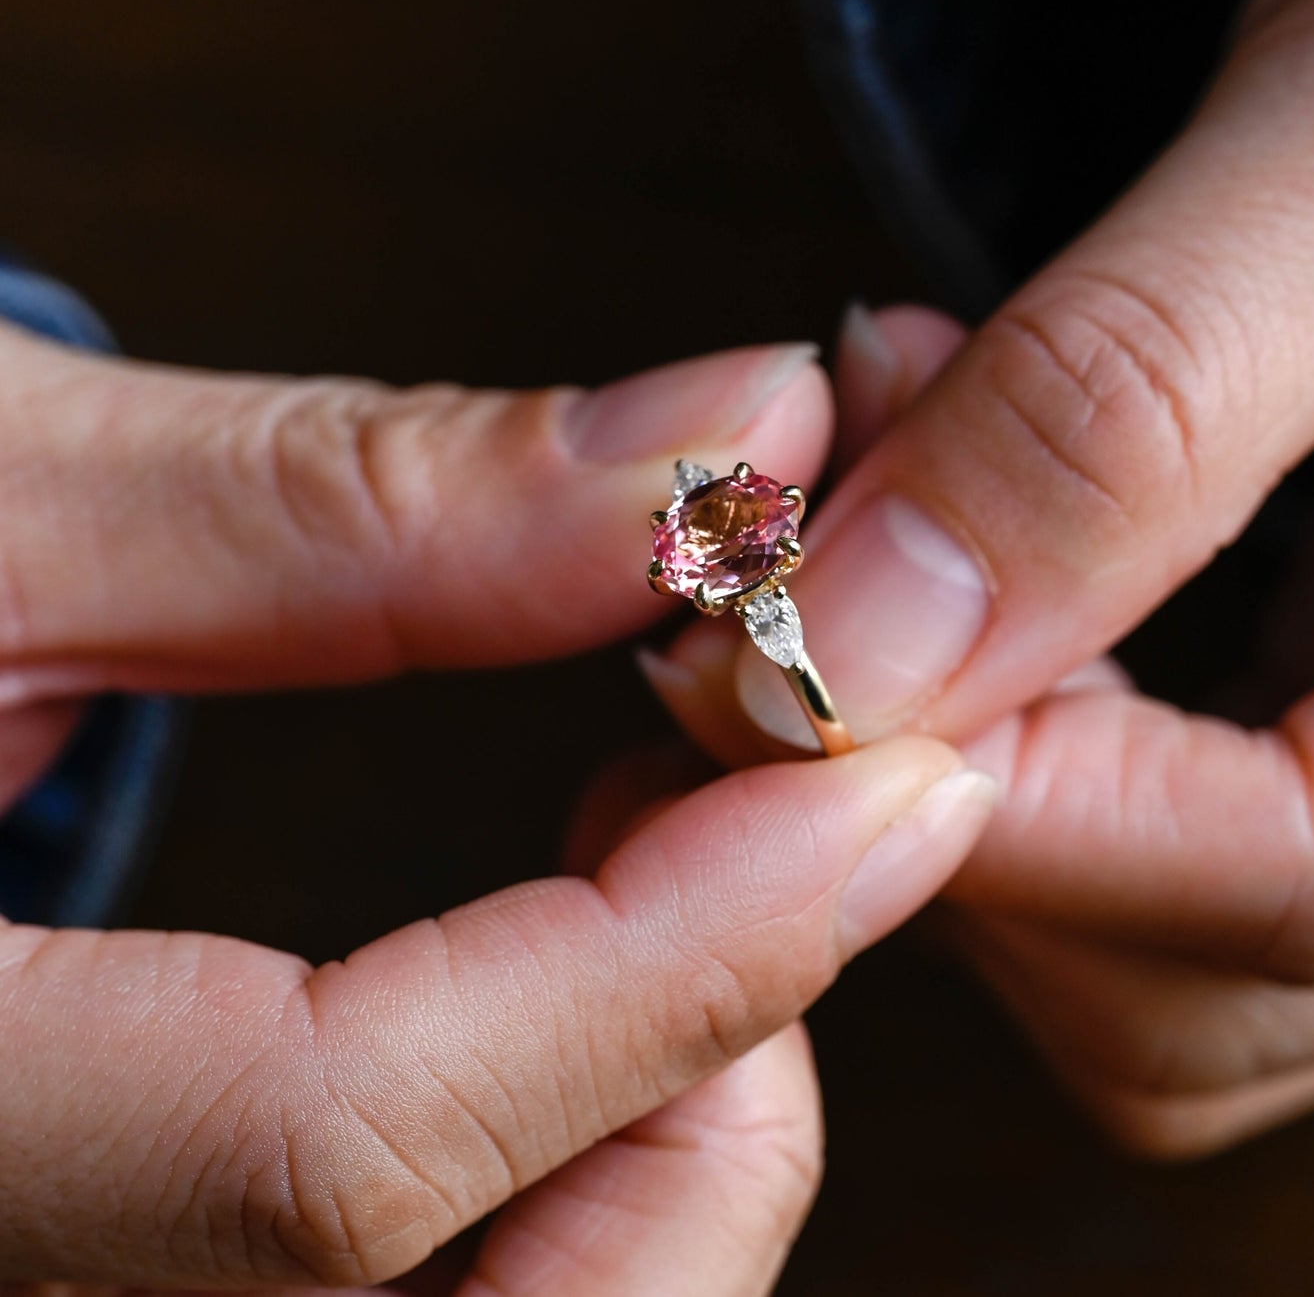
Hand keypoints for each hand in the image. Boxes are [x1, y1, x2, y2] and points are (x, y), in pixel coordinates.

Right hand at [0, 324, 998, 1286]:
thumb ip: (356, 501)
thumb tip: (728, 440)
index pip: (334, 1159)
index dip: (677, 963)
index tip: (890, 784)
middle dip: (704, 1139)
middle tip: (798, 866)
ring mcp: (46, 1274)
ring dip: (663, 1159)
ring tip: (698, 897)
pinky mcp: (103, 1234)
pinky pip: (406, 1283)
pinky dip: (566, 1161)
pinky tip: (582, 974)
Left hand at [646, 0, 1313, 1157]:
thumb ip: (1129, 400)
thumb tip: (858, 651)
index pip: (1308, 888)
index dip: (1006, 801)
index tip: (774, 649)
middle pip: (1193, 979)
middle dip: (951, 780)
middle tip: (820, 544)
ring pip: (1139, 929)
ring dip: (952, 741)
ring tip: (885, 484)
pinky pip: (1135, 802)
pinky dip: (998, 703)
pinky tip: (941, 525)